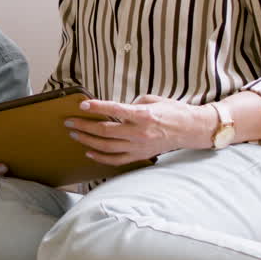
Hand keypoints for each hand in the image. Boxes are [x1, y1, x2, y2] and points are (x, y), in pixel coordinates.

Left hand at [64, 95, 207, 164]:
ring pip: (107, 147)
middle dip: (84, 126)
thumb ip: (132, 104)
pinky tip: (89, 152)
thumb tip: (115, 109)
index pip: (114, 110)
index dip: (96, 107)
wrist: (191, 130)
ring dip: (88, 141)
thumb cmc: (172, 111)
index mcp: (143, 115)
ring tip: (75, 134)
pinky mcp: (140, 156)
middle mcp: (139, 133)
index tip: (82, 105)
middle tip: (69, 121)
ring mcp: (139, 147)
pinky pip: (116, 160)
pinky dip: (100, 158)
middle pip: (105, 131)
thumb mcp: (152, 99)